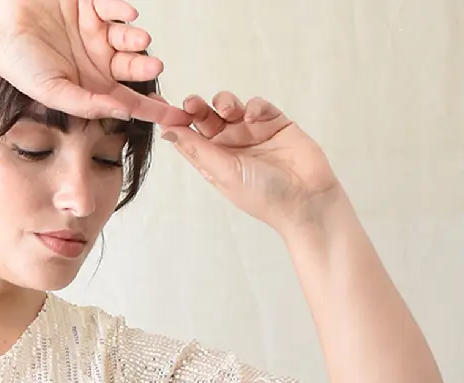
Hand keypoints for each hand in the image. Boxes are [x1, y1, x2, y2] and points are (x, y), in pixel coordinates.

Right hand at [0, 0, 194, 125]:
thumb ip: (87, 104)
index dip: (153, 109)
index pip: (128, 100)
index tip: (177, 119)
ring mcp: (93, 29)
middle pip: (132, 67)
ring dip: (137, 39)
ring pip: (127, 35)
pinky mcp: (86, 2)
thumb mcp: (53, 92)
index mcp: (90, 86)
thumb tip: (122, 112)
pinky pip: (112, 4)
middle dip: (145, 68)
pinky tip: (128, 15)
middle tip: (154, 67)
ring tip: (140, 41)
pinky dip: (123, 8)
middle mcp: (95, 59)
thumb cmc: (16, 63)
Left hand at [162, 92, 342, 233]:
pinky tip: (255, 115)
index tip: (157, 103)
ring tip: (227, 108)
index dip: (173, 120)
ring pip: (230, 106)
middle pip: (205, 118)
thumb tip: (166, 133)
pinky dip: (255, 105)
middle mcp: (229, 145)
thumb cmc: (263, 195)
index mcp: (213, 160)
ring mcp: (252, 132)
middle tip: (191, 103)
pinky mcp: (274, 123)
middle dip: (196, 107)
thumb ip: (197, 150)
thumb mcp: (223, 173)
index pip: (187, 137)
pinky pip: (258, 105)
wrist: (306, 199)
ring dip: (225, 102)